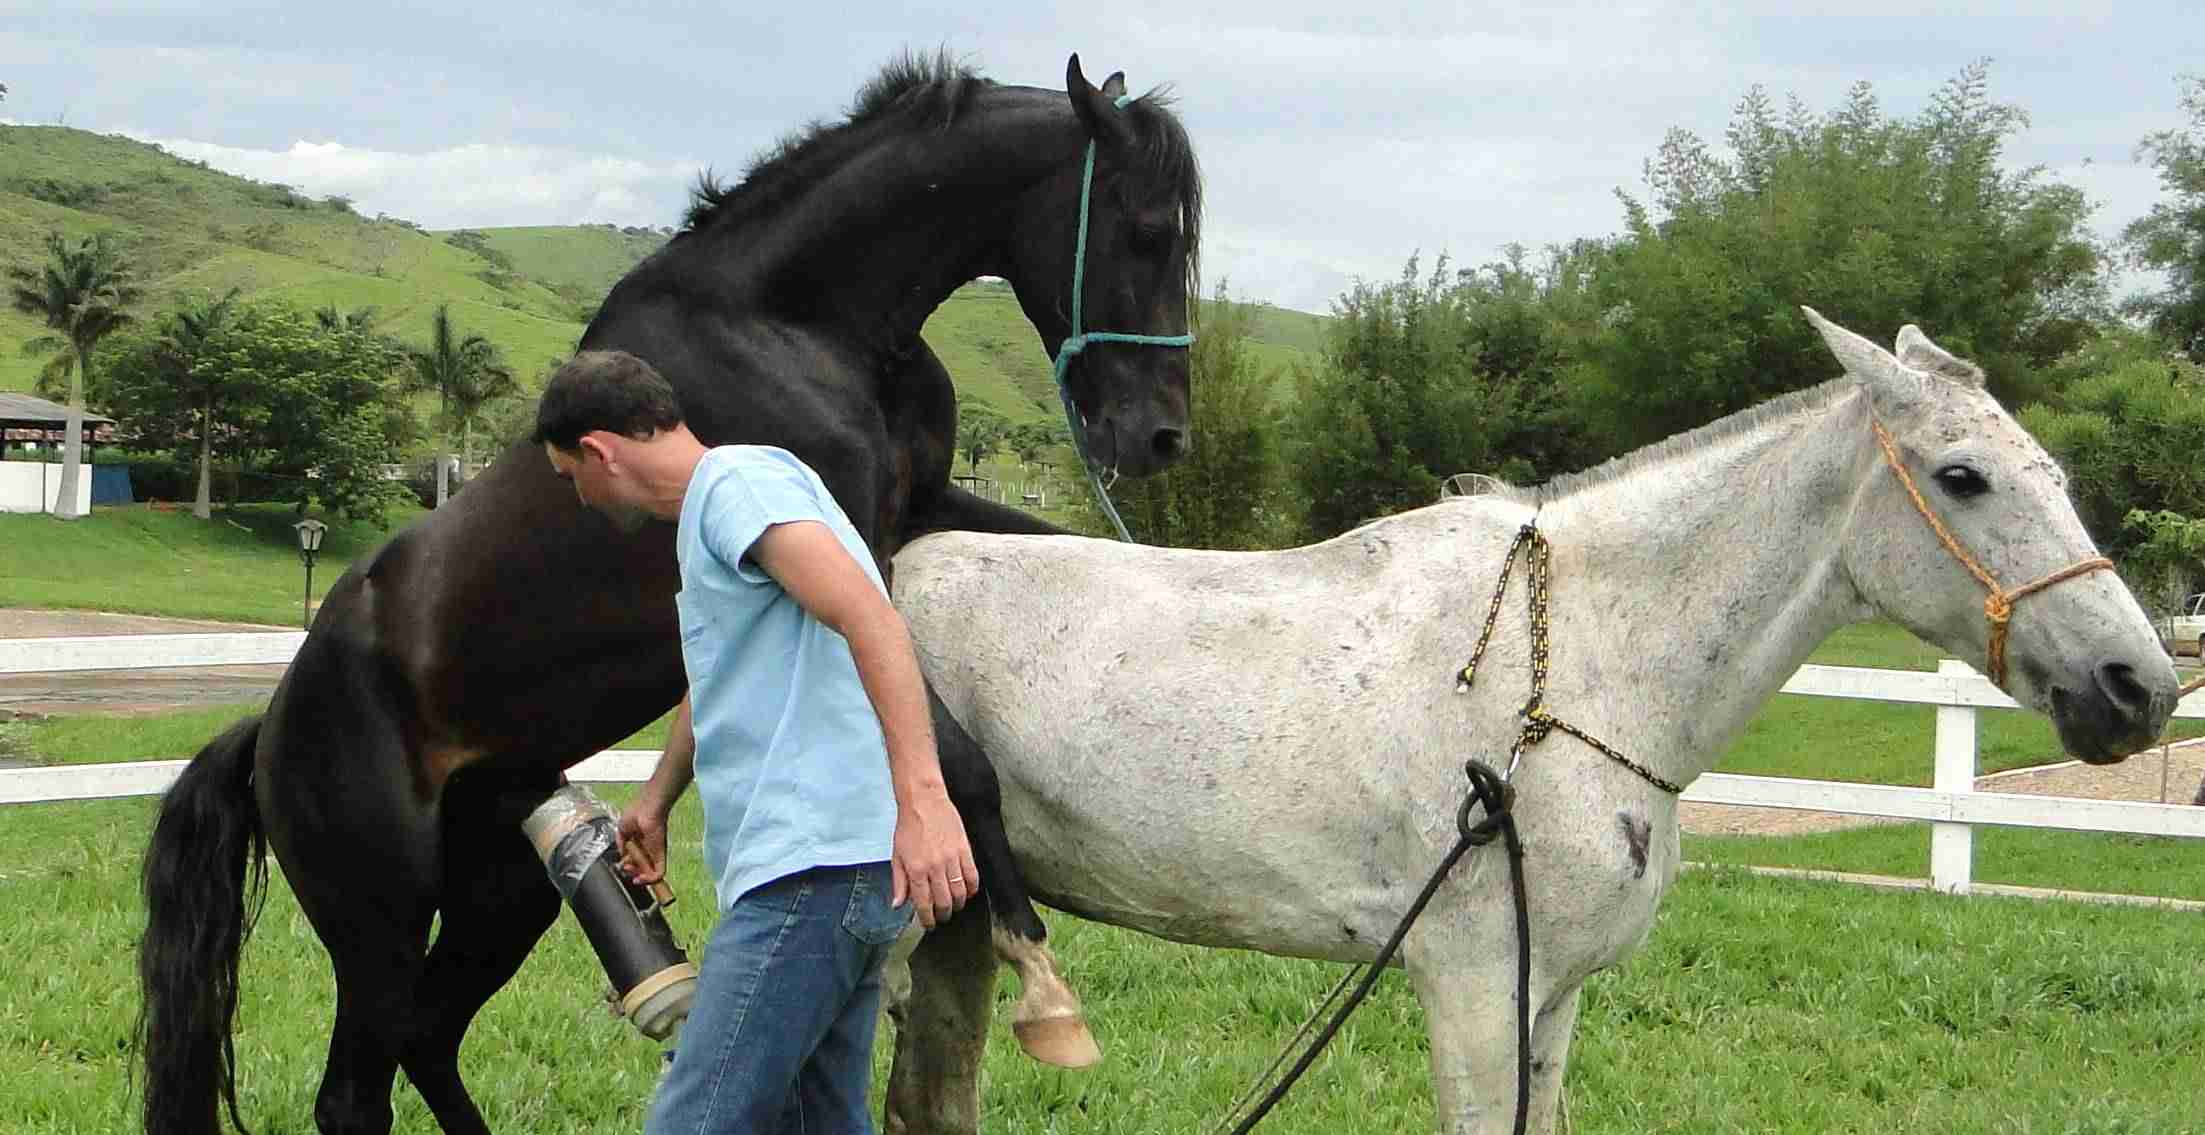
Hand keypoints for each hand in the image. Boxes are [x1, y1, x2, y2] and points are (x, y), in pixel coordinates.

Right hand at [617, 798, 669, 885]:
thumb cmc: (636, 813)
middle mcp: (648, 850)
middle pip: (643, 869)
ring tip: (633, 876)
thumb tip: (621, 855)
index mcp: (640, 844)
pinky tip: (640, 878)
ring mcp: (655, 853)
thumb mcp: (621, 829)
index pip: (636, 861)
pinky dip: (650, 880)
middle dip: (633, 873)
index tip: (623, 865)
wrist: (647, 808)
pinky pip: (659, 873)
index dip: (629, 866)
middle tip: (627, 869)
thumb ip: (620, 843)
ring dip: (641, 879)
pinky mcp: (661, 854)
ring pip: (651, 874)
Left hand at [891, 788, 978, 929]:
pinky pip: (972, 876)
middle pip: (943, 902)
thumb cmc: (908, 828)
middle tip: (942, 918)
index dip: (927, 919)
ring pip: (959, 892)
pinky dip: (972, 889)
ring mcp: (951, 859)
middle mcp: (934, 867)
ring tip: (954, 906)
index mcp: (916, 870)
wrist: (924, 802)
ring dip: (958, 904)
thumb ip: (899, 882)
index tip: (929, 925)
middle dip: (943, 915)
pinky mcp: (965, 850)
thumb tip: (898, 905)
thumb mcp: (897, 855)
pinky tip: (968, 892)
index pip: (924, 904)